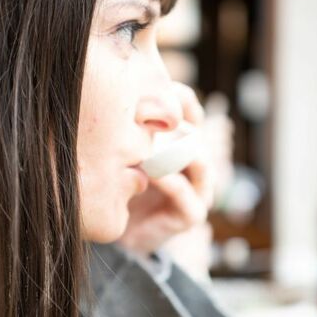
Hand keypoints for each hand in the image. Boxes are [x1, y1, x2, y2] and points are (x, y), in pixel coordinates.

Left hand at [118, 83, 214, 256]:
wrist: (117, 231)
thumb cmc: (119, 183)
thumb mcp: (122, 147)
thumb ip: (126, 122)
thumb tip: (119, 85)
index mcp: (183, 141)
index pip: (190, 108)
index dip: (175, 97)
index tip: (149, 92)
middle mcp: (196, 163)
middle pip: (195, 131)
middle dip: (171, 124)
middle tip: (142, 118)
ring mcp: (199, 189)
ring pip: (199, 159)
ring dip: (172, 150)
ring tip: (146, 145)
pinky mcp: (191, 214)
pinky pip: (184, 192)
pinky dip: (167, 180)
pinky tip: (148, 173)